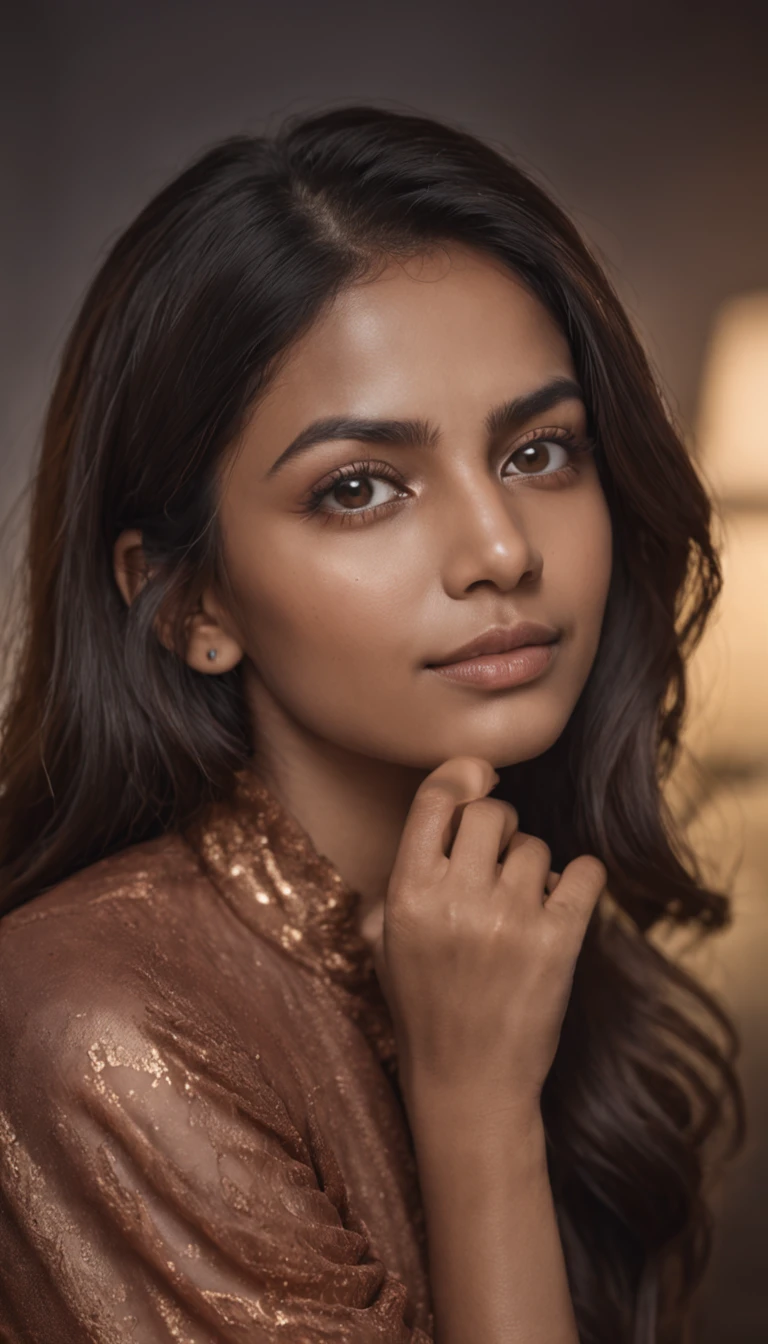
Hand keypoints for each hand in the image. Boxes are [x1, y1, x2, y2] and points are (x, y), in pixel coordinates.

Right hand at [369, 757, 606, 1125]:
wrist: (468, 1082)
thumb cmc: (423, 1006)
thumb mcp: (384, 941)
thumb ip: (398, 877)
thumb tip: (440, 813)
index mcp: (408, 894)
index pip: (436, 798)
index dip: (462, 776)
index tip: (478, 778)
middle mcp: (457, 899)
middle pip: (493, 811)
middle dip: (500, 826)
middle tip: (498, 860)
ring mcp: (509, 919)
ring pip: (538, 846)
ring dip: (534, 866)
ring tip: (521, 904)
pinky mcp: (557, 942)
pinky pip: (584, 873)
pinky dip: (581, 879)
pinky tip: (566, 898)